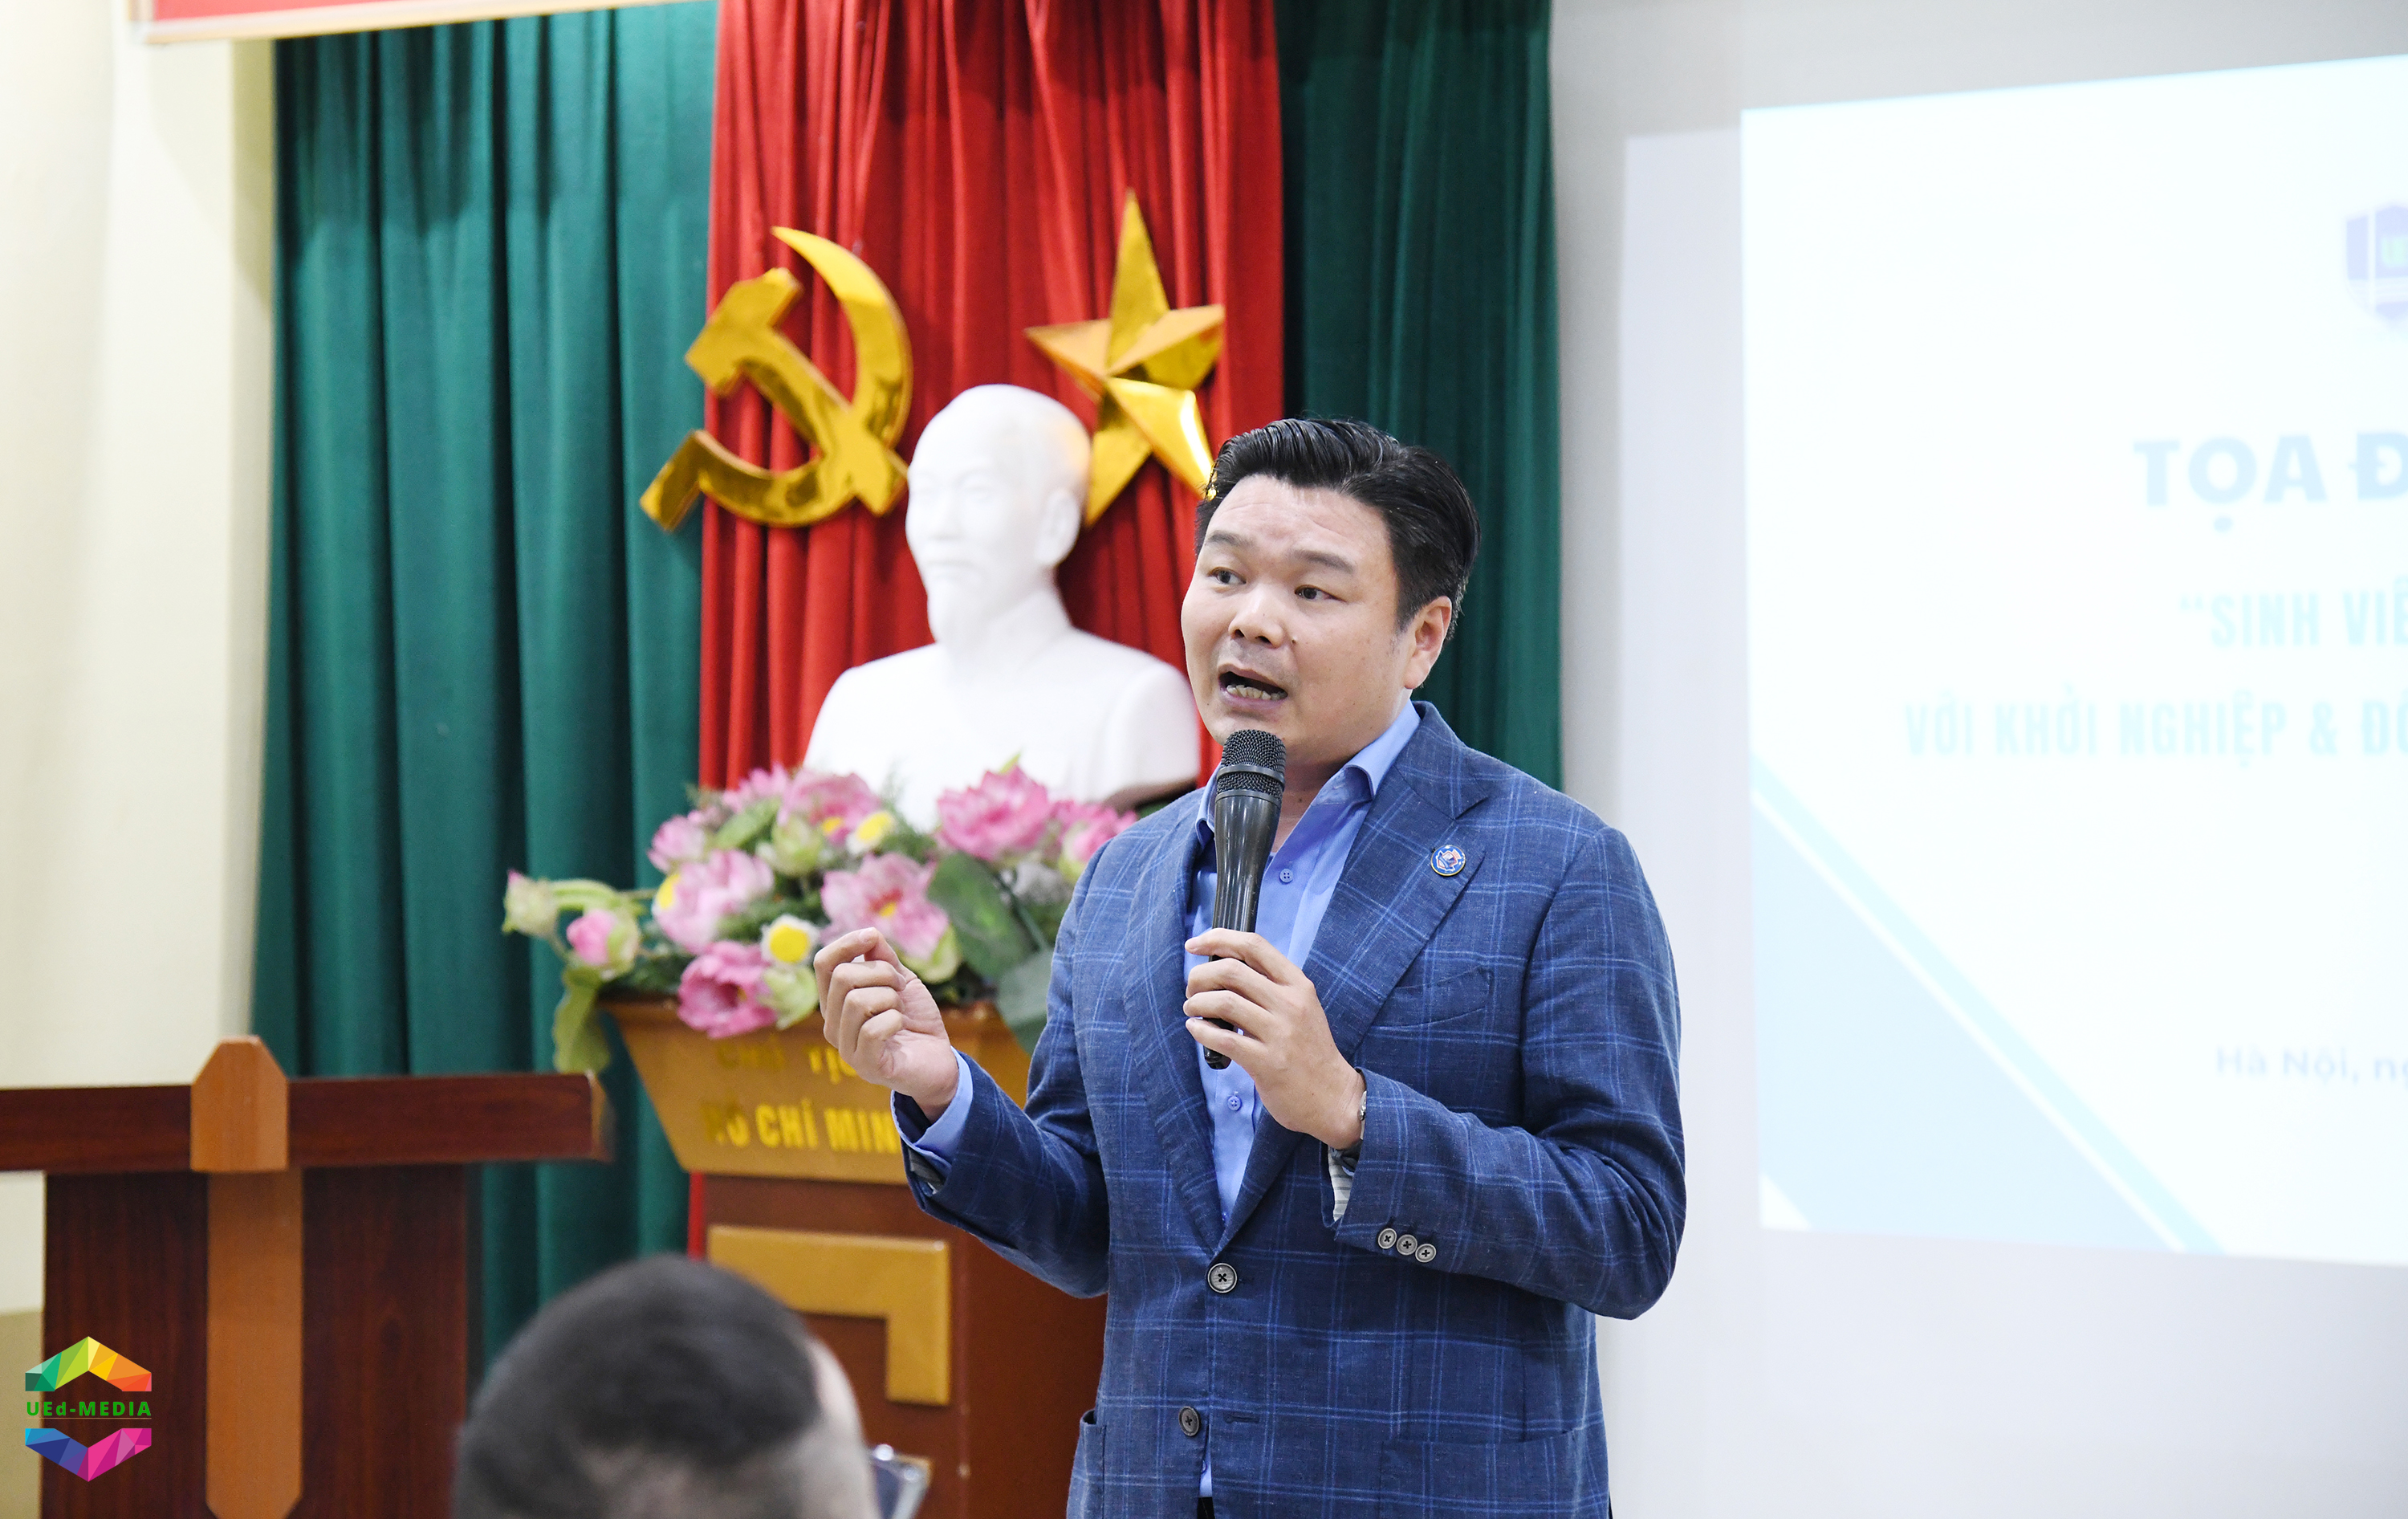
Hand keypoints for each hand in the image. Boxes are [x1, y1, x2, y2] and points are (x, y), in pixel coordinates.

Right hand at [814, 928, 959, 1117]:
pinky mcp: (865, 1065)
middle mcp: (833, 1025)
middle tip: (899, 988)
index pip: (824, 964)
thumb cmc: (915, 1020)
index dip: (846, 944)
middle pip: (842, 977)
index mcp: (837, 1002)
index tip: (872, 937)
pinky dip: (894, 1020)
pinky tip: (900, 1026)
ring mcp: (846, 1047)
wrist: (938, 1060)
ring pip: (856, 1001)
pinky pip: (872, 1029)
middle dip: (881, 973)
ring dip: (890, 998)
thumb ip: (882, 958)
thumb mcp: (900, 981)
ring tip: (900, 1010)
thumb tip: (869, 934)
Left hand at [1183, 930, 1365, 1148]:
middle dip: (1199, 976)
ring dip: (1197, 1003)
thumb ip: (1270, 987)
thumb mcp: (1301, 1008)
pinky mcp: (1268, 1063)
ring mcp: (1280, 1034)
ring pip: (1224, 1002)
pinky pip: (1224, 1039)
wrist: (1334, 1097)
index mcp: (1298, 985)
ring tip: (1192, 1010)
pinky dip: (1201, 1030)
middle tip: (1191, 990)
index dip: (1218, 938)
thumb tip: (1222, 970)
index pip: (1253, 946)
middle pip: (1231, 971)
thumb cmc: (1309, 1051)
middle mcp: (1290, 1004)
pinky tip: (1196, 1029)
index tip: (1194, 944)